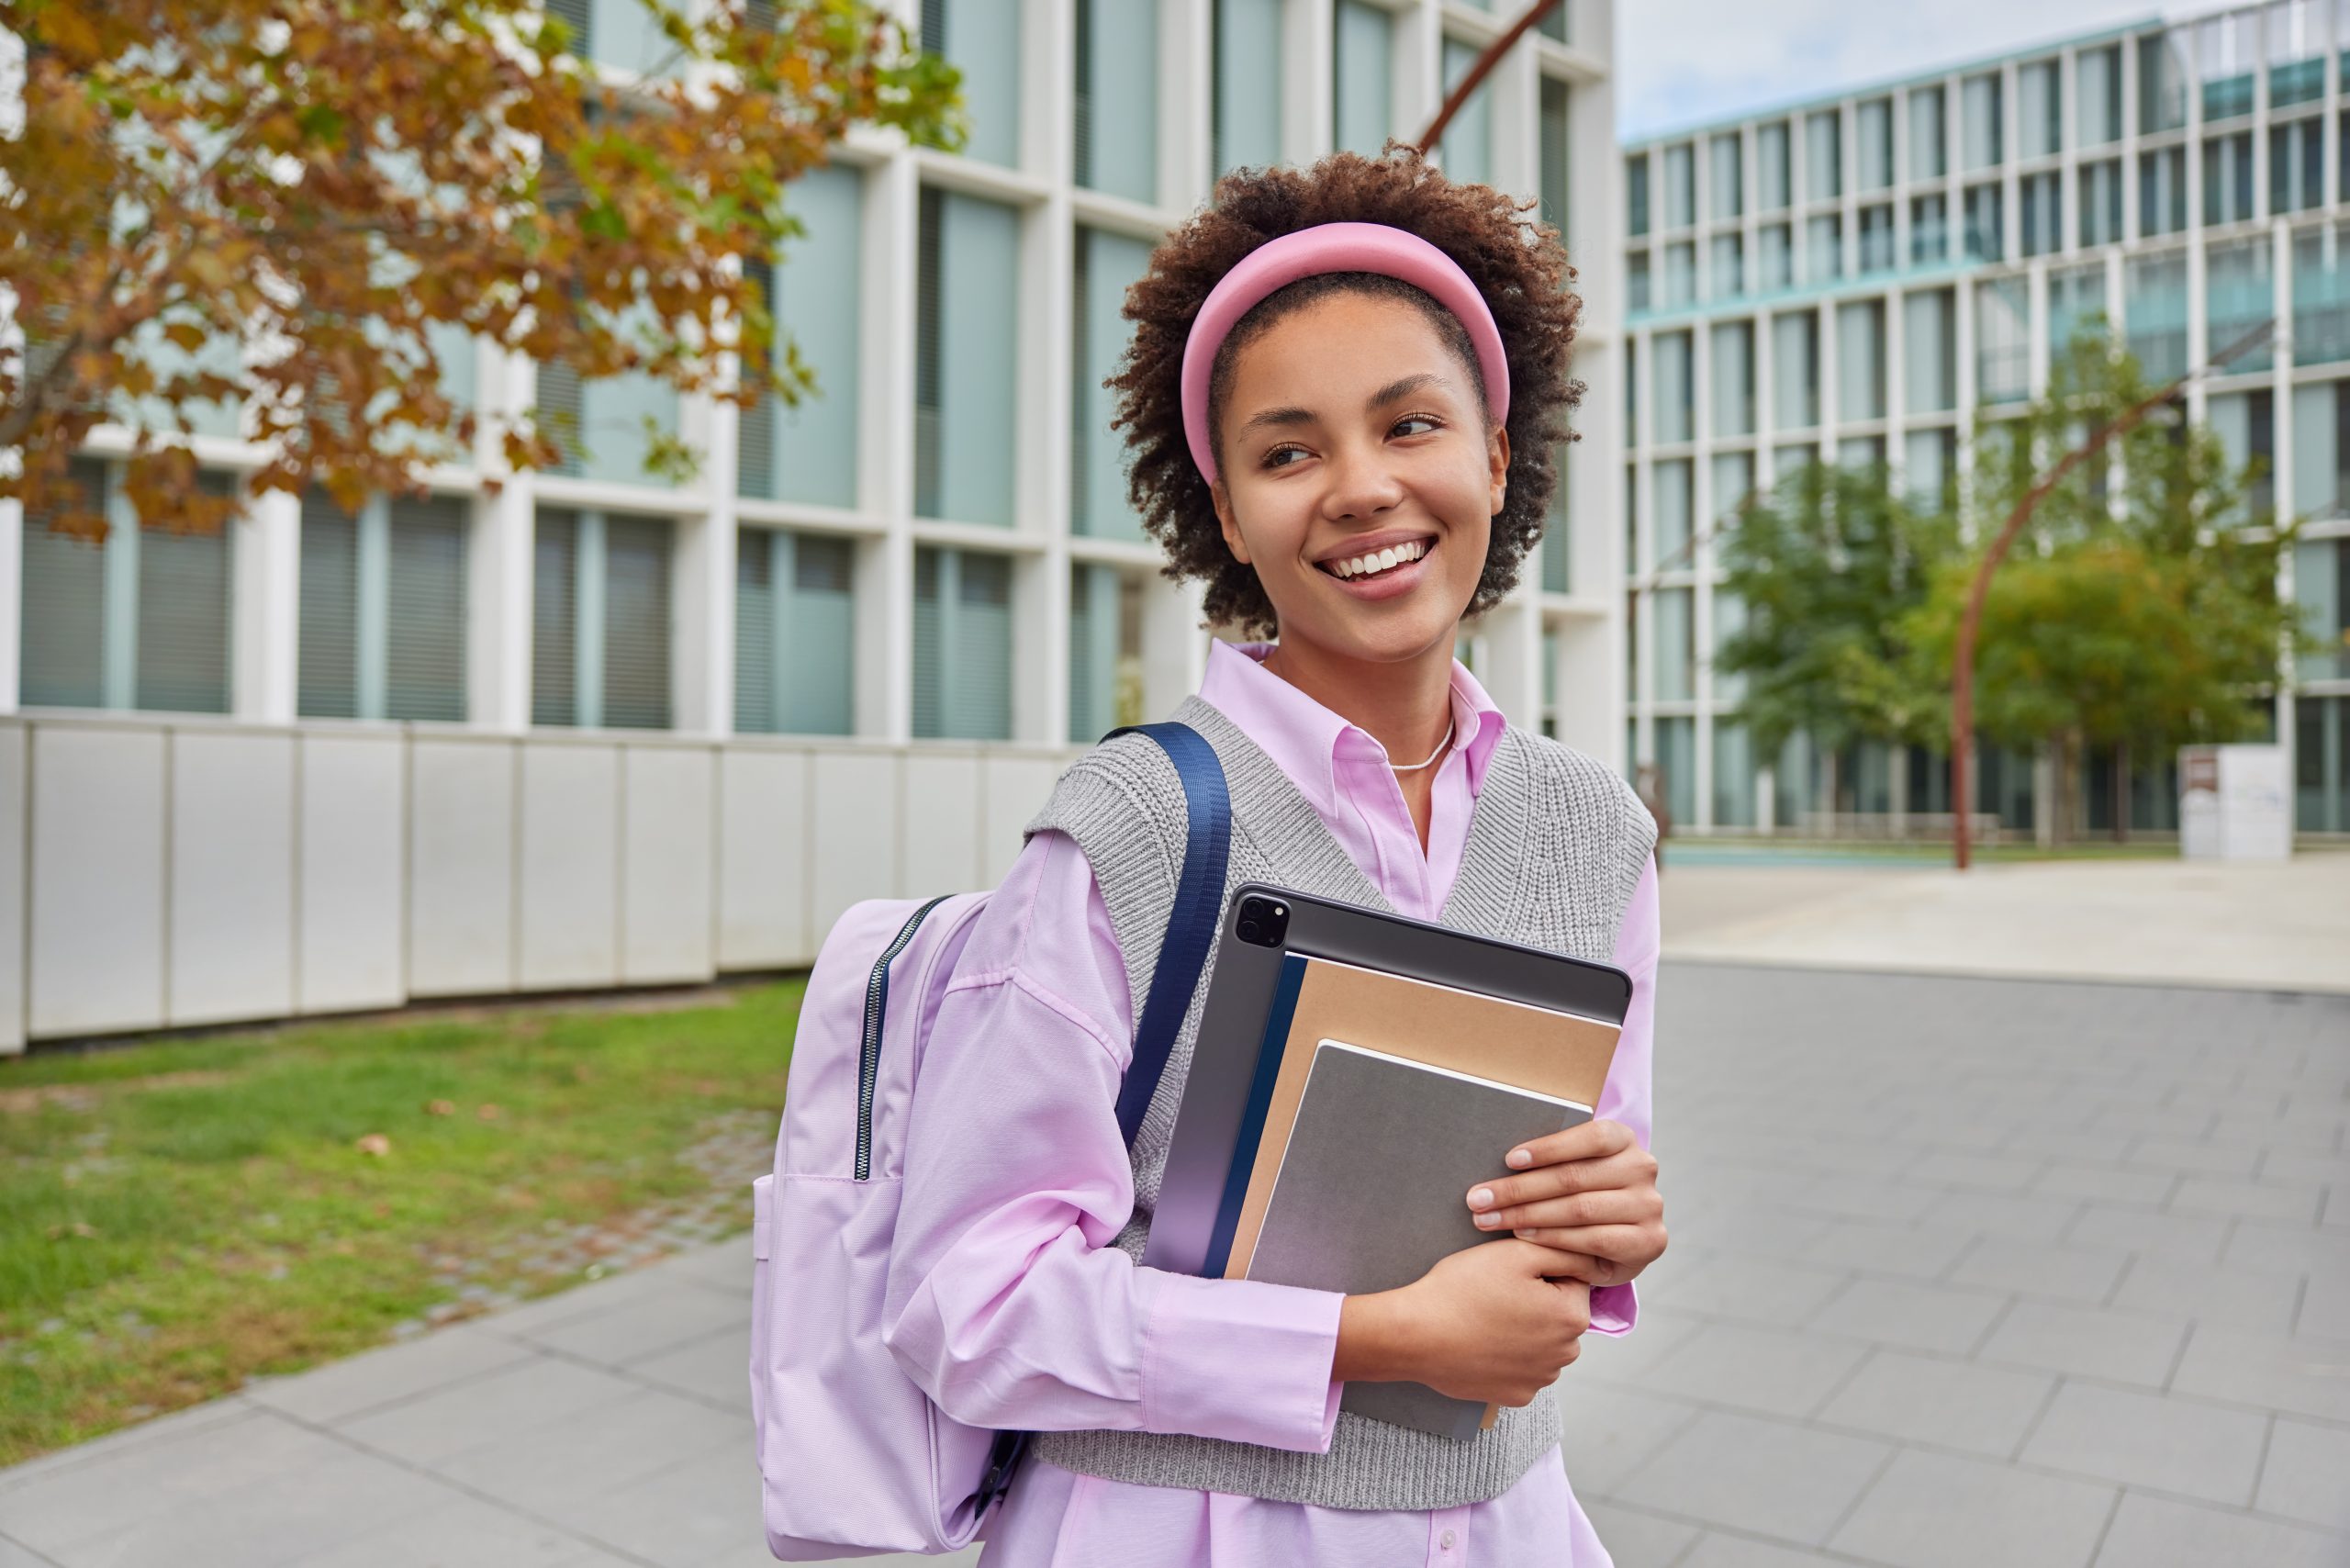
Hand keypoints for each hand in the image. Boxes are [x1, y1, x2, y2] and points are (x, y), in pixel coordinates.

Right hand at [1336, 1240, 1592, 1408]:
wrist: (1417, 1334)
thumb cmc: (1463, 1289)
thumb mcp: (1516, 1253)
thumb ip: (1564, 1250)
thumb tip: (1592, 1258)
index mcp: (1572, 1316)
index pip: (1573, 1280)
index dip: (1541, 1270)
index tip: (1510, 1273)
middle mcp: (1565, 1353)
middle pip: (1560, 1314)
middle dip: (1537, 1301)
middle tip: (1495, 1293)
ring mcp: (1540, 1380)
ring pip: (1542, 1343)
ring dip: (1524, 1330)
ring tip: (1486, 1317)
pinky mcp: (1516, 1396)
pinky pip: (1522, 1368)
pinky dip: (1508, 1356)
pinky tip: (1483, 1342)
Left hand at [1463, 1119, 1665, 1289]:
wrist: (1619, 1241)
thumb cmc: (1581, 1194)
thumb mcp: (1573, 1168)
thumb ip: (1549, 1160)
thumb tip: (1496, 1156)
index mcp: (1624, 1139)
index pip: (1590, 1137)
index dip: (1548, 1148)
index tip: (1508, 1159)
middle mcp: (1642, 1169)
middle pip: (1574, 1177)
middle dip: (1519, 1189)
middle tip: (1478, 1198)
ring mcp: (1649, 1207)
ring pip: (1580, 1209)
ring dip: (1528, 1215)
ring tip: (1491, 1219)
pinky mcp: (1649, 1242)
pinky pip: (1593, 1239)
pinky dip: (1554, 1238)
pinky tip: (1524, 1236)